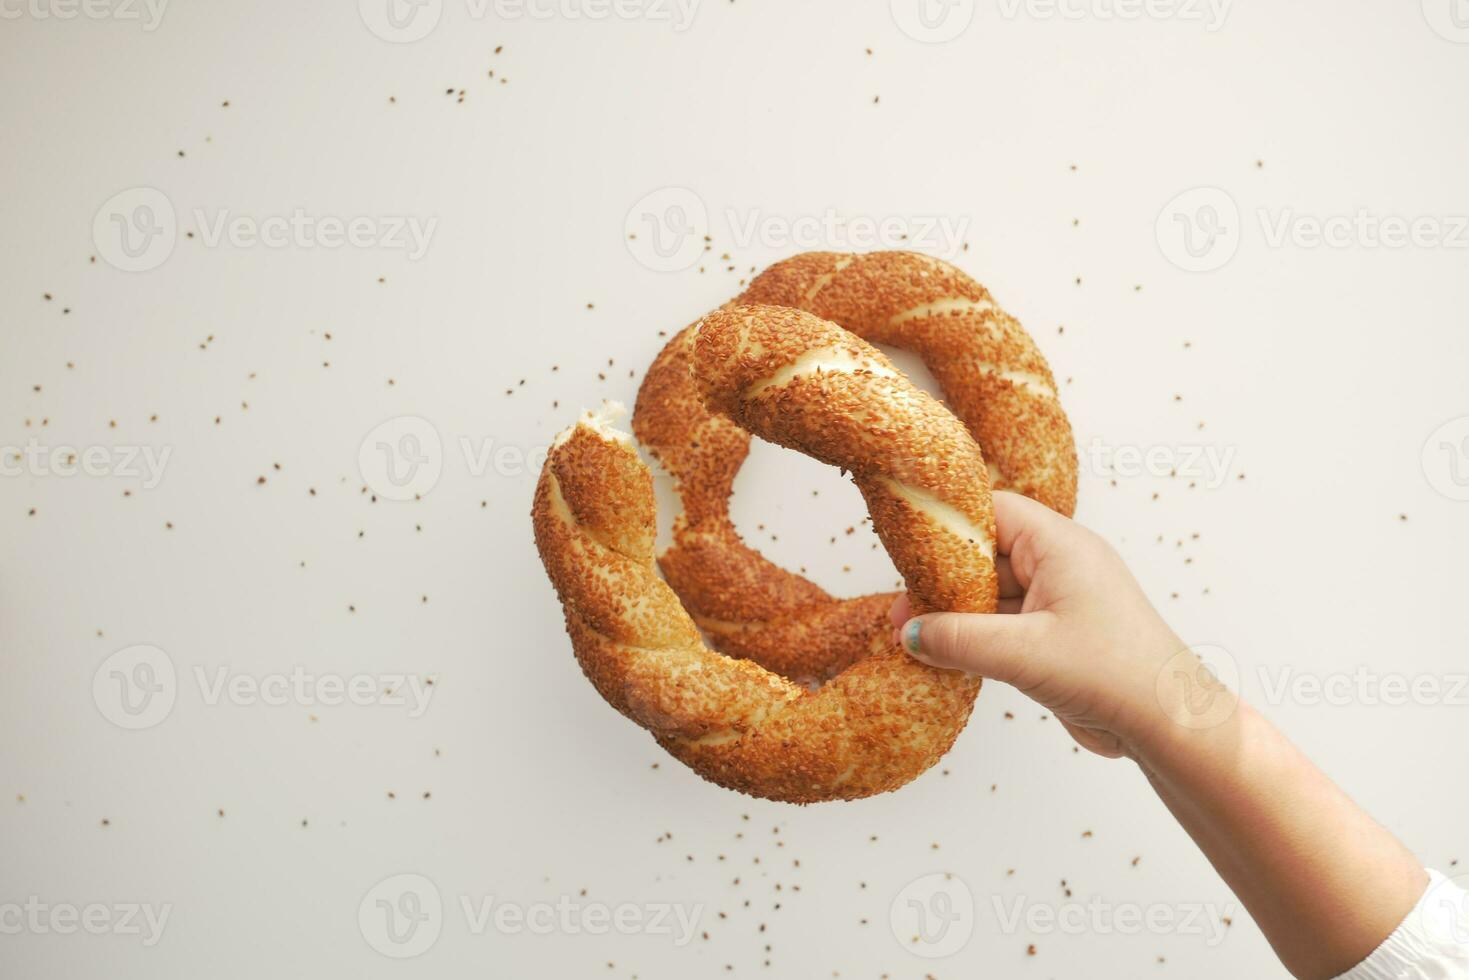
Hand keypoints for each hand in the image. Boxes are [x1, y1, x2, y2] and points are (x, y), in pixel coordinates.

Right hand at [890, 490, 1202, 758]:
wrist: (1169, 725)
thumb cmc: (1115, 676)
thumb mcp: (1024, 654)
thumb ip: (959, 640)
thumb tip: (909, 633)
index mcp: (1060, 546)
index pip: (991, 511)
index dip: (948, 525)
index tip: (906, 549)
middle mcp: (1060, 566)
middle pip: (985, 554)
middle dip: (942, 582)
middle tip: (903, 612)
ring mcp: (1059, 602)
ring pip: (992, 595)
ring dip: (956, 616)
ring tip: (913, 639)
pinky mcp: (1056, 638)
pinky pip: (1004, 626)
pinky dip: (974, 639)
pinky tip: (944, 657)